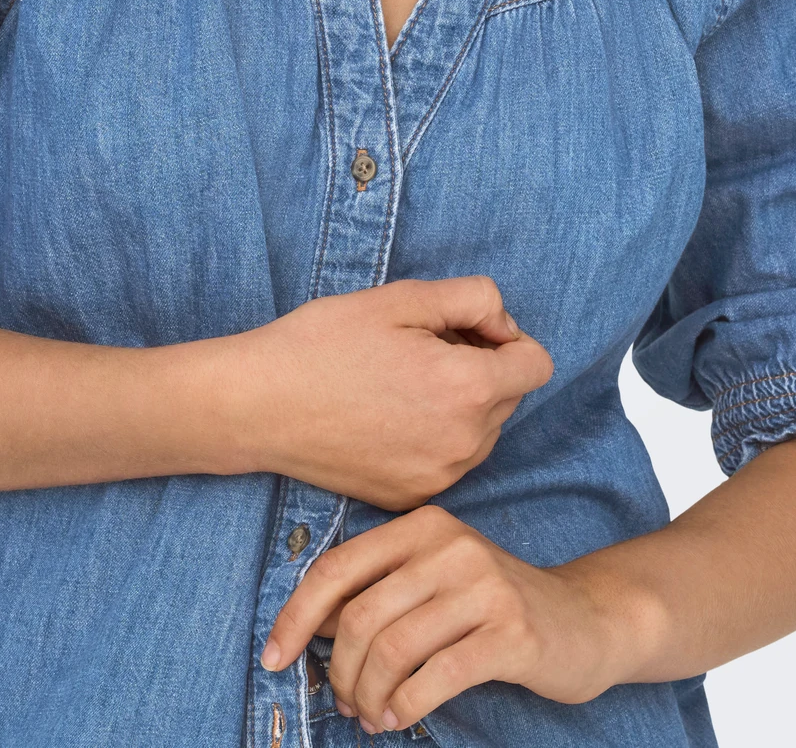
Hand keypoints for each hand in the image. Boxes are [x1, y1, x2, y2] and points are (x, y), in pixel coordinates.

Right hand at [224, 278, 552, 509]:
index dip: (507, 338)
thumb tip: (505, 326)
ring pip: (482, 431)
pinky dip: (433, 437)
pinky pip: (449, 459)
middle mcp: (463, 443)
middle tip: (421, 349)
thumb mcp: (403, 297)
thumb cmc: (323, 343)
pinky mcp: (411, 497)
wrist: (258, 406)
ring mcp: (437, 477)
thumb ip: (474, 299)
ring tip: (400, 383)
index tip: (464, 330)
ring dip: (460, 404)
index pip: (537, 364)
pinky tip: (386, 417)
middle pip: (510, 396)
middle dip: (481, 368)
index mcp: (466, 389)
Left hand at [260, 505, 637, 732]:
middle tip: (342, 701)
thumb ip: (379, 591)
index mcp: (423, 526)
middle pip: (361, 615)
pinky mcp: (510, 633)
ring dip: (369, 695)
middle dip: (339, 670)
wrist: (584, 620)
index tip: (273, 656)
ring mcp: (484, 586)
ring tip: (371, 715)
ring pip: (393, 649)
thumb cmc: (494, 605)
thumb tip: (308, 628)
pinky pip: (434, 677)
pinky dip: (404, 706)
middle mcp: (451, 546)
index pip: (339, 567)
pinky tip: (399, 717)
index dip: (296, 616)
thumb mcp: (435, 580)